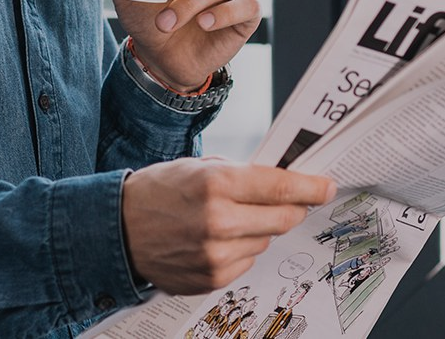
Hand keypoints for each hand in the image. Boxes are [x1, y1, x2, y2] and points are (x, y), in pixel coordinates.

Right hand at [122, 158, 337, 294]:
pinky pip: (248, 261)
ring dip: (259, 229)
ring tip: (229, 219)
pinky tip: (216, 239)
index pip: (280, 187)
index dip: (310, 187)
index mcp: (216, 184)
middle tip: (291, 200)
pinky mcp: (212, 278)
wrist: (118, 230)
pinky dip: (241, 249)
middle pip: (283, 218)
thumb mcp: (199, 166)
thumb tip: (284, 180)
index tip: (326, 186)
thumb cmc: (158, 192)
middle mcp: (219, 221)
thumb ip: (242, 173)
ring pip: (267, 240)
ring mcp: (216, 254)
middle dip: (293, 207)